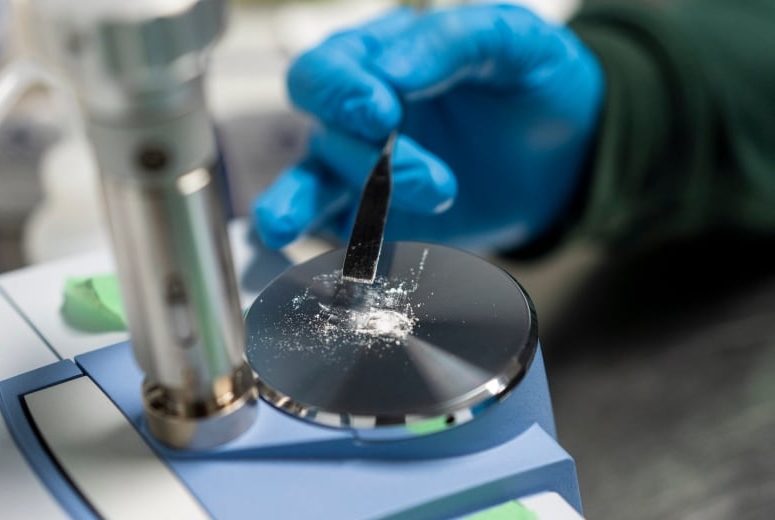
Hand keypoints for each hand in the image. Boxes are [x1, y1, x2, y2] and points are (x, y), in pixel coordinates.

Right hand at [253, 4, 603, 249]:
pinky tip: (293, 255)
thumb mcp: (514, 41)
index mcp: (382, 57)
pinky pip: (332, 233)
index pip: (331, 68)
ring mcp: (362, 172)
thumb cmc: (532, 84)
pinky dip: (315, 246)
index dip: (344, 91)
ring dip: (307, 204)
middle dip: (361, 156)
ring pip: (311, 183)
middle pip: (321, 129)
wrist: (560, 156)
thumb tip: (393, 73)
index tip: (384, 114)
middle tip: (434, 183)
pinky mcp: (373, 220)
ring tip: (302, 226)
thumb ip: (455, 40)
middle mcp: (360, 115)